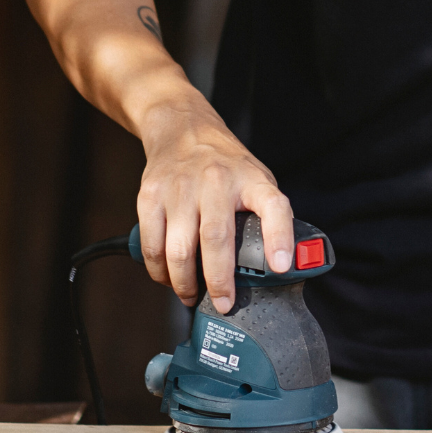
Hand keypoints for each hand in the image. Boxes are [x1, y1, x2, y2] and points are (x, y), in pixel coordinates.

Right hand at [135, 99, 293, 312]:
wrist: (182, 128)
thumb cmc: (226, 165)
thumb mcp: (256, 179)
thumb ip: (265, 215)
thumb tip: (277, 267)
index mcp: (251, 180)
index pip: (274, 206)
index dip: (279, 238)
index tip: (280, 267)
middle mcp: (216, 181)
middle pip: (216, 240)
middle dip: (219, 281)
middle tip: (224, 304)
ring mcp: (180, 187)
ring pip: (179, 249)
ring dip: (184, 283)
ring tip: (191, 296)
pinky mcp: (151, 195)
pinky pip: (151, 244)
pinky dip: (158, 270)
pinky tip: (167, 278)